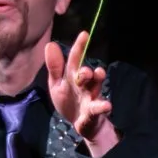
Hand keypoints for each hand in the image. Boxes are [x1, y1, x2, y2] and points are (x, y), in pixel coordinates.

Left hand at [44, 30, 118, 154]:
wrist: (81, 124)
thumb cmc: (69, 101)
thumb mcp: (57, 84)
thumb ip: (54, 67)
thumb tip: (50, 44)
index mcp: (73, 76)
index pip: (76, 59)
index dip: (79, 47)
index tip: (84, 34)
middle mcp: (84, 84)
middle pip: (86, 74)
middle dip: (85, 70)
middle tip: (84, 70)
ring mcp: (90, 97)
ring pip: (95, 86)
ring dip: (97, 79)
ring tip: (98, 73)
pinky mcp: (93, 112)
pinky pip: (98, 108)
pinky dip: (102, 107)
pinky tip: (107, 105)